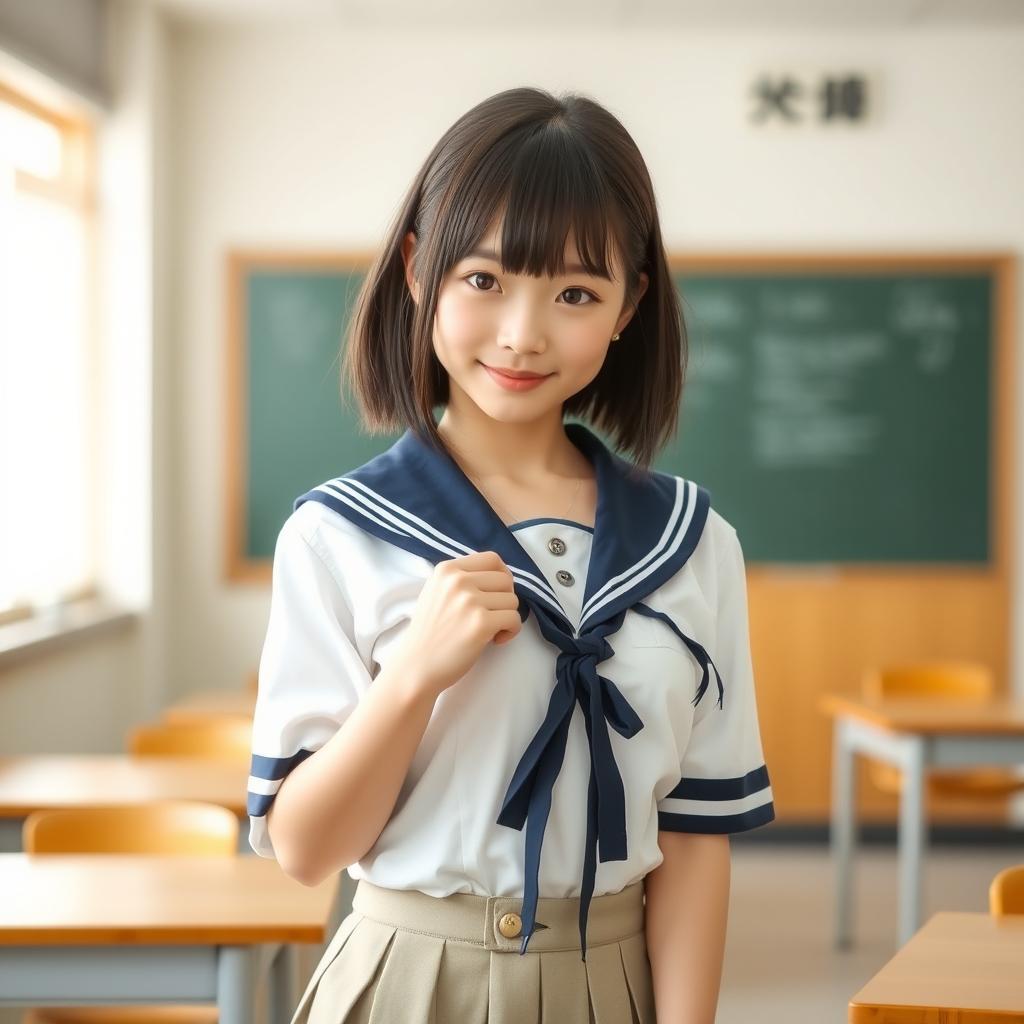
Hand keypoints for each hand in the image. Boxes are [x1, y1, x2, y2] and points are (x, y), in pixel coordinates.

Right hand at [394, 550, 521, 698]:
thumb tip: (500, 574)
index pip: (492, 559)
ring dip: (507, 617)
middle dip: (504, 599)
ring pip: (512, 600)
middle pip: (505, 579)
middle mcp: (457, 580)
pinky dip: (511, 631)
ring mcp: (469, 601)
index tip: (497, 593)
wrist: (416, 666)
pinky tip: (496, 640)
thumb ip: (461, 579)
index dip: (501, 576)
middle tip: (492, 615)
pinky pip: (514, 618)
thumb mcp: (437, 592)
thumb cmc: (430, 632)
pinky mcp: (481, 623)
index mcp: (447, 570)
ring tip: (490, 630)